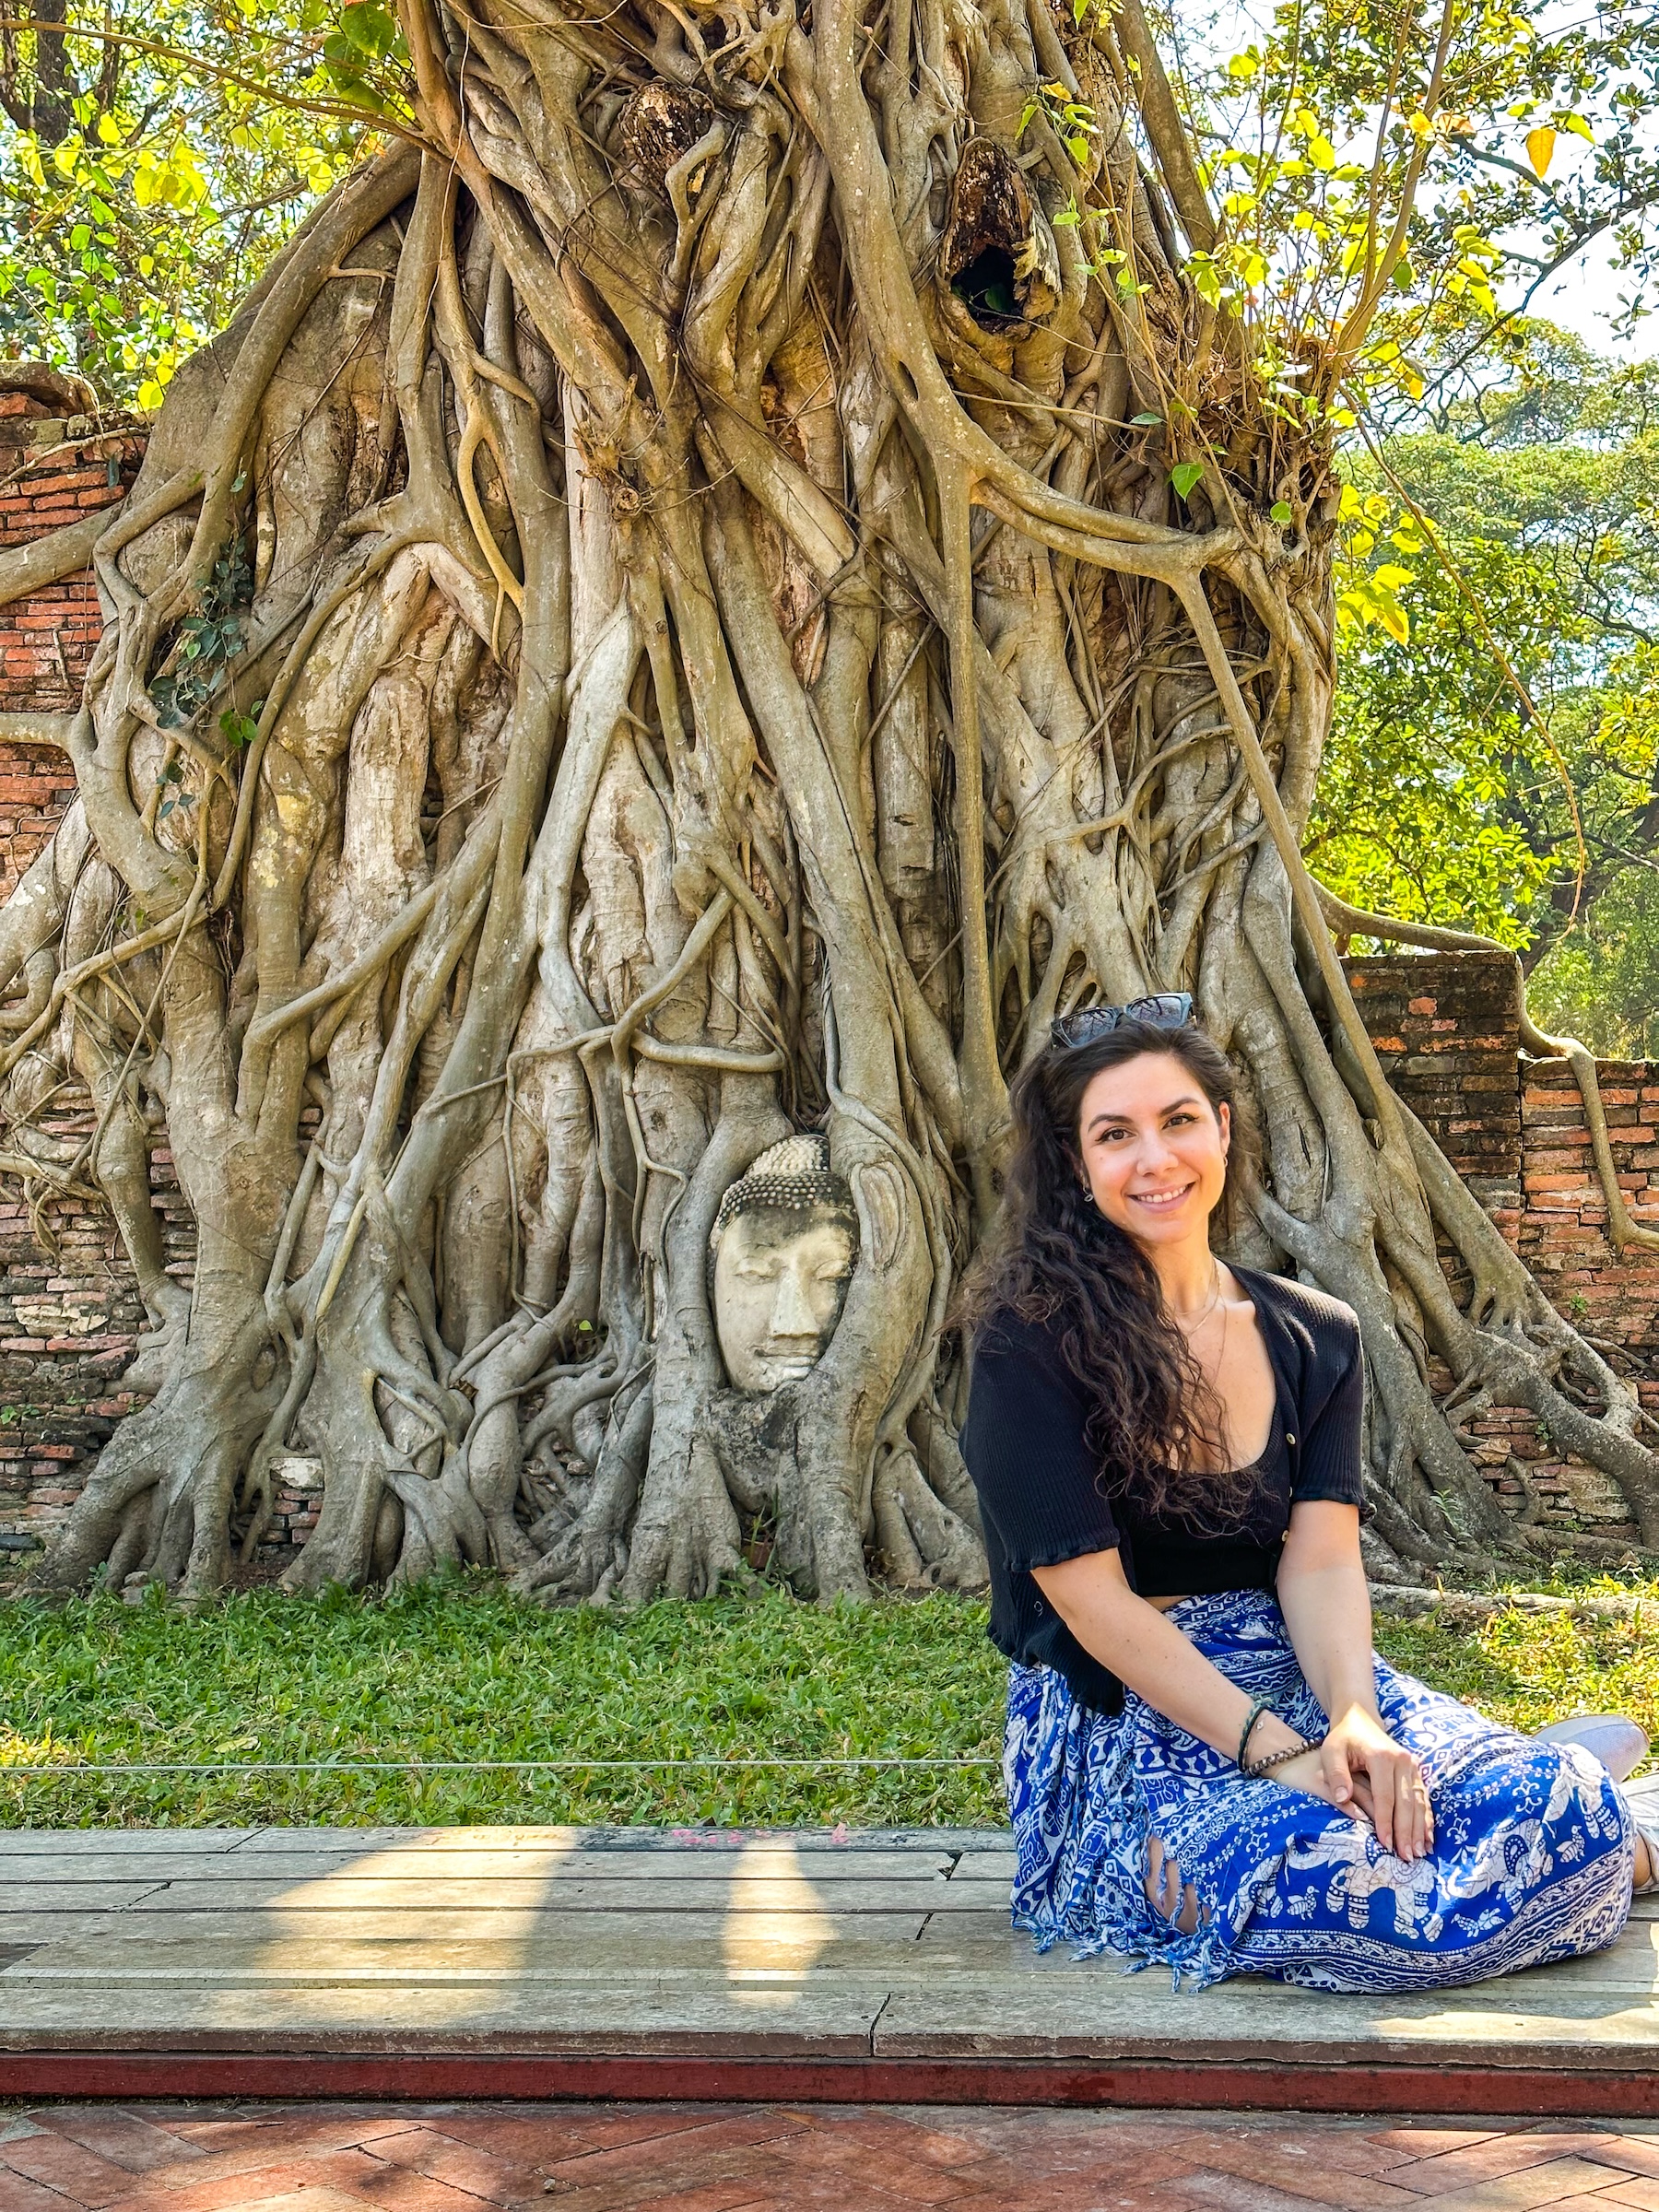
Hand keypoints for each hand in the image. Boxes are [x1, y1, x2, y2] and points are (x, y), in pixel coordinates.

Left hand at [1318, 1705, 1433, 1859]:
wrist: (1360, 1720)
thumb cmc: (1343, 1739)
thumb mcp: (1331, 1751)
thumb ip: (1336, 1774)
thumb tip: (1342, 1799)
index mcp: (1382, 1756)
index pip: (1385, 1796)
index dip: (1386, 1822)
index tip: (1385, 1845)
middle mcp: (1402, 1760)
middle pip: (1406, 1803)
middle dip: (1406, 1832)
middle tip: (1407, 1858)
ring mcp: (1412, 1765)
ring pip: (1419, 1802)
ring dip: (1420, 1829)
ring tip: (1419, 1853)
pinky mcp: (1416, 1771)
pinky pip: (1424, 1797)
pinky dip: (1426, 1819)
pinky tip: (1427, 1838)